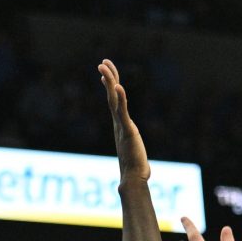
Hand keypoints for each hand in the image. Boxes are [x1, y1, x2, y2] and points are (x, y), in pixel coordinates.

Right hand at [97, 59, 149, 181]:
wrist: (134, 178)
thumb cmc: (135, 169)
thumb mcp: (134, 152)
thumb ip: (134, 150)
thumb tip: (139, 158)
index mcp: (121, 125)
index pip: (114, 101)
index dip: (110, 86)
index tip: (104, 74)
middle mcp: (118, 123)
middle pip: (111, 95)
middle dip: (108, 77)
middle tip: (102, 62)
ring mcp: (122, 126)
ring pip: (113, 99)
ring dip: (109, 82)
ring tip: (103, 67)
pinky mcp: (127, 130)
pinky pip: (122, 111)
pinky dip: (120, 98)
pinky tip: (118, 86)